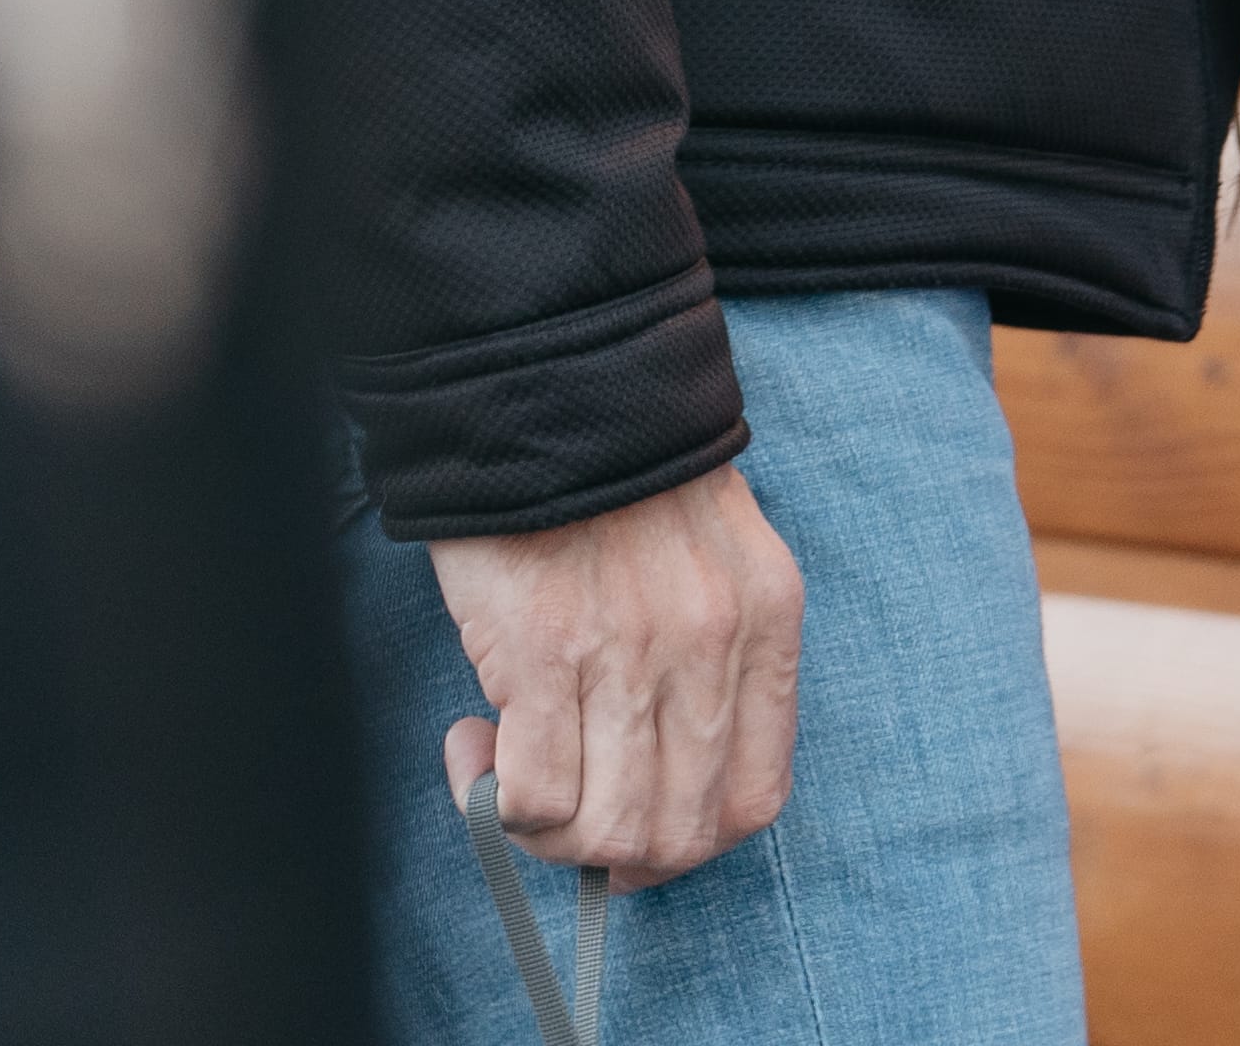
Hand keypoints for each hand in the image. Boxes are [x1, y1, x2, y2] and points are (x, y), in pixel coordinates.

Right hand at [429, 460, 803, 886]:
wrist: (546, 387)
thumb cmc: (617, 476)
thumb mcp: (714, 557)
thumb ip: (712, 658)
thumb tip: (660, 775)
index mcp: (764, 622)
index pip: (756, 798)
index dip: (690, 842)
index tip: (637, 835)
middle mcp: (711, 649)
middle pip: (677, 835)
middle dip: (611, 852)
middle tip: (558, 813)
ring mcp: (632, 656)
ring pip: (605, 830)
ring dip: (545, 832)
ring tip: (506, 768)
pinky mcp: (546, 655)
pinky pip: (533, 796)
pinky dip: (495, 798)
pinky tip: (475, 742)